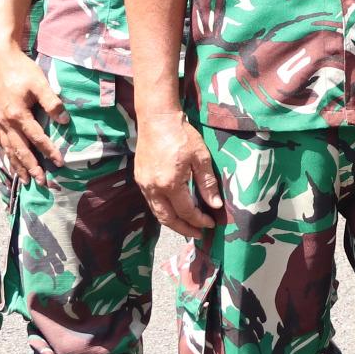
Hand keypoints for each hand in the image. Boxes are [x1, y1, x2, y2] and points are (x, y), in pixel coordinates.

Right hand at [0, 39, 66, 185]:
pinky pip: (0, 142)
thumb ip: (52, 102)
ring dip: (17, 166)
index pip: (37, 138)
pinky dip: (6, 154)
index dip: (49, 151)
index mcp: (17, 114)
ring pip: (8, 149)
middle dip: (31, 168)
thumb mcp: (40, 83)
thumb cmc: (21, 69)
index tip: (60, 163)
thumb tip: (64, 121)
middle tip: (41, 182)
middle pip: (20, 150)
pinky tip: (10, 161)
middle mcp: (5, 122)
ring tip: (25, 180)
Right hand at [136, 105, 220, 237]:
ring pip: (157, 212)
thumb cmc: (182, 135)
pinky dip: (163, 210)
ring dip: (172, 222)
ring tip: (187, 226)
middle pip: (168, 218)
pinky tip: (174, 210)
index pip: (186, 211)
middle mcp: (154, 188)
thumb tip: (215, 205)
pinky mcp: (140, 179)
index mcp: (171, 184)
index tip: (210, 224)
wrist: (157, 119)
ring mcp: (144, 184)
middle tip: (198, 234)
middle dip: (184, 229)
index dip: (199, 220)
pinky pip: (151, 202)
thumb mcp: (201, 158)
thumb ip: (207, 184)